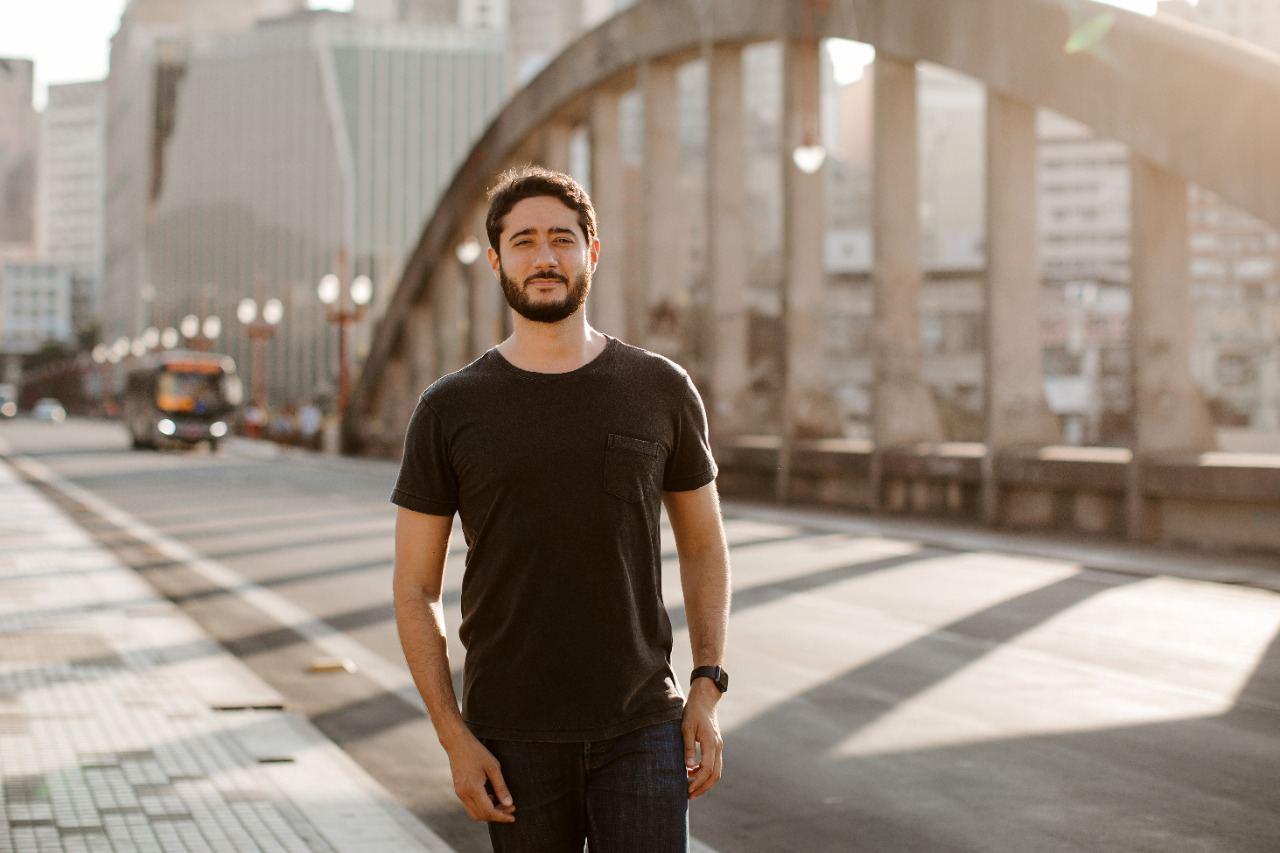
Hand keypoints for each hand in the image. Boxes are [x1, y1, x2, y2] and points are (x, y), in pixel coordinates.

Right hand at [442, 731, 515, 822]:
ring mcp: (459, 793)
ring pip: (475, 813)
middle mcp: (464, 794)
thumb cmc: (477, 752)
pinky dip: (482, 807)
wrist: (457, 743)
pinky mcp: (459, 791)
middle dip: (497, 816)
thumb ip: (501, 787)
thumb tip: (509, 804)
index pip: (489, 811)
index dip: (502, 817)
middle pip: (481, 816)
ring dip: (489, 813)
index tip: (513, 817)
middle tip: (511, 809)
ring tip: (502, 804)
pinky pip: (470, 806)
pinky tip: (491, 797)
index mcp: (473, 788)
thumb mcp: (493, 767)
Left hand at [682, 680, 723, 798]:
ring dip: (705, 781)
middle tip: (690, 795)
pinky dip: (705, 772)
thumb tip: (687, 767)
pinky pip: (714, 763)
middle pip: (715, 774)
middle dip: (703, 787)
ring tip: (691, 787)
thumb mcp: (686, 728)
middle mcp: (718, 746)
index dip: (698, 782)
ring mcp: (718, 746)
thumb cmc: (693, 711)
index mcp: (711, 743)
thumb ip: (687, 747)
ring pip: (716, 770)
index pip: (707, 769)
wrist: (705, 699)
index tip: (687, 789)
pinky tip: (692, 772)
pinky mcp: (716, 745)